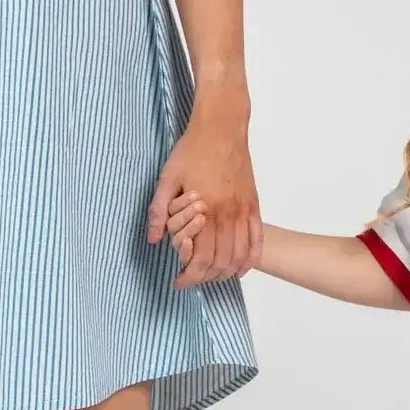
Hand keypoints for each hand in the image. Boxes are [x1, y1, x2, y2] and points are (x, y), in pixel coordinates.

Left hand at [146, 99, 261, 288]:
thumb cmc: (191, 150)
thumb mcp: (167, 178)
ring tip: (211, 276)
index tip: (178, 281)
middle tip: (191, 280)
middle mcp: (228, 215)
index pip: (201, 259)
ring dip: (226, 272)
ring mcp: (244, 210)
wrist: (222, 127)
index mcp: (206, 210)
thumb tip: (153, 239)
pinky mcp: (253, 204)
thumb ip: (158, 211)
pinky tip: (240, 268)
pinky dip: (250, 259)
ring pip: (240, 255)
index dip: (189, 276)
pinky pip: (257, 239)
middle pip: (221, 262)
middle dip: (205, 278)